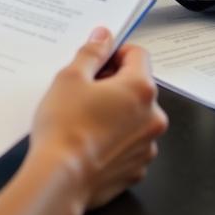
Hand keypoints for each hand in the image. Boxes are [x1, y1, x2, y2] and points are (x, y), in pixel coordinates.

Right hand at [0, 28, 166, 214]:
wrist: (60, 179)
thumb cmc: (64, 126)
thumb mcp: (71, 77)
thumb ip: (92, 52)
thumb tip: (104, 36)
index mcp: (140, 89)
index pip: (138, 54)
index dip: (115, 53)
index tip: (96, 61)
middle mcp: (153, 118)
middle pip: (137, 86)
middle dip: (113, 83)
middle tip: (82, 90)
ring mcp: (147, 147)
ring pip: (134, 116)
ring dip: (115, 111)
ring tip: (84, 118)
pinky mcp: (137, 169)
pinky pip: (129, 143)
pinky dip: (114, 138)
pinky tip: (89, 141)